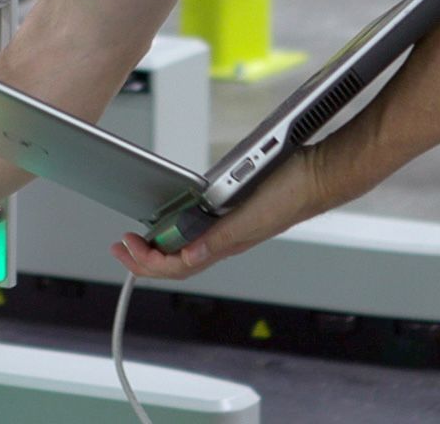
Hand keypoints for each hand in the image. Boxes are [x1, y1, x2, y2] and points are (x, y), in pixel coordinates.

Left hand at [110, 152, 325, 280]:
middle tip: (121, 245)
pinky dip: (180, 229)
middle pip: (178, 260)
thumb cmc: (293, 194)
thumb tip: (186, 257)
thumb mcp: (249, 218)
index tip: (126, 247)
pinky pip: (201, 229)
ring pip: (187, 247)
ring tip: (141, 238)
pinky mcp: (237, 210)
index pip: (177, 266)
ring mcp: (231, 226)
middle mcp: (225, 238)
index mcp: (225, 244)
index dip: (148, 262)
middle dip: (145, 257)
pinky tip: (176, 220)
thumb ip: (219, 239)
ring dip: (160, 246)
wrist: (318, 173)